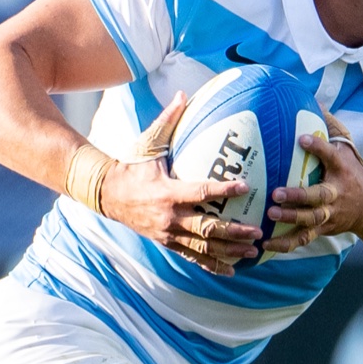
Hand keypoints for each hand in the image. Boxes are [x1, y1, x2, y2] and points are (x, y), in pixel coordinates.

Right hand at [97, 92, 256, 276]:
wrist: (105, 194)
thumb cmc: (130, 165)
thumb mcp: (147, 142)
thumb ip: (168, 120)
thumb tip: (184, 94)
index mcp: (167, 192)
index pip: (201, 193)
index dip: (224, 191)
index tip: (246, 187)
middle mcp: (169, 217)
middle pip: (207, 229)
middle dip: (234, 232)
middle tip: (257, 231)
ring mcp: (167, 233)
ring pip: (203, 247)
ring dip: (229, 251)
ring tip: (252, 252)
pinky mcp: (166, 242)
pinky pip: (192, 256)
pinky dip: (212, 264)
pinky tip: (231, 269)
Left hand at [263, 128, 362, 252]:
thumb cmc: (349, 174)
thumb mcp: (345, 151)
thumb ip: (329, 130)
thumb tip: (315, 102)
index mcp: (342, 172)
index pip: (332, 157)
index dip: (319, 148)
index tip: (302, 139)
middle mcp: (336, 195)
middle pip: (318, 197)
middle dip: (298, 196)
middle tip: (276, 193)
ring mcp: (329, 215)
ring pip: (310, 220)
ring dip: (291, 219)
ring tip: (271, 215)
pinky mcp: (322, 230)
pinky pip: (303, 239)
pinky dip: (284, 244)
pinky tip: (264, 244)